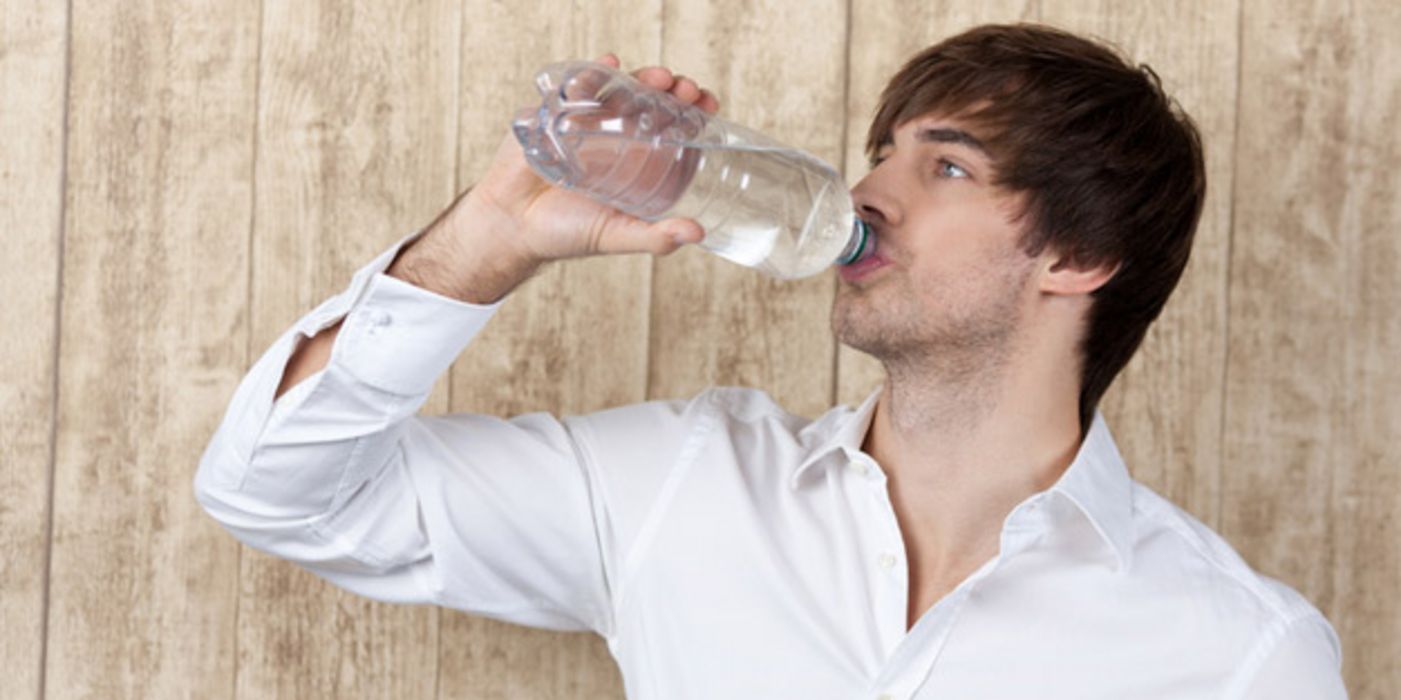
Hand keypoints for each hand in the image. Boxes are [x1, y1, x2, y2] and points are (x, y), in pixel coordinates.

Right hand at [393, 54, 720, 302]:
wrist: (511, 226)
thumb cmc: (565, 234)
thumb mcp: (616, 235)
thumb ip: (654, 239)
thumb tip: (698, 234)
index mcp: (635, 162)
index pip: (672, 128)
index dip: (693, 113)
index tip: (708, 104)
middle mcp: (614, 138)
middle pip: (651, 103)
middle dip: (672, 90)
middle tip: (685, 89)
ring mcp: (585, 123)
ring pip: (619, 90)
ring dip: (642, 78)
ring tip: (658, 78)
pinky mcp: (554, 113)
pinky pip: (575, 85)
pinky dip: (594, 72)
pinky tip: (611, 65)